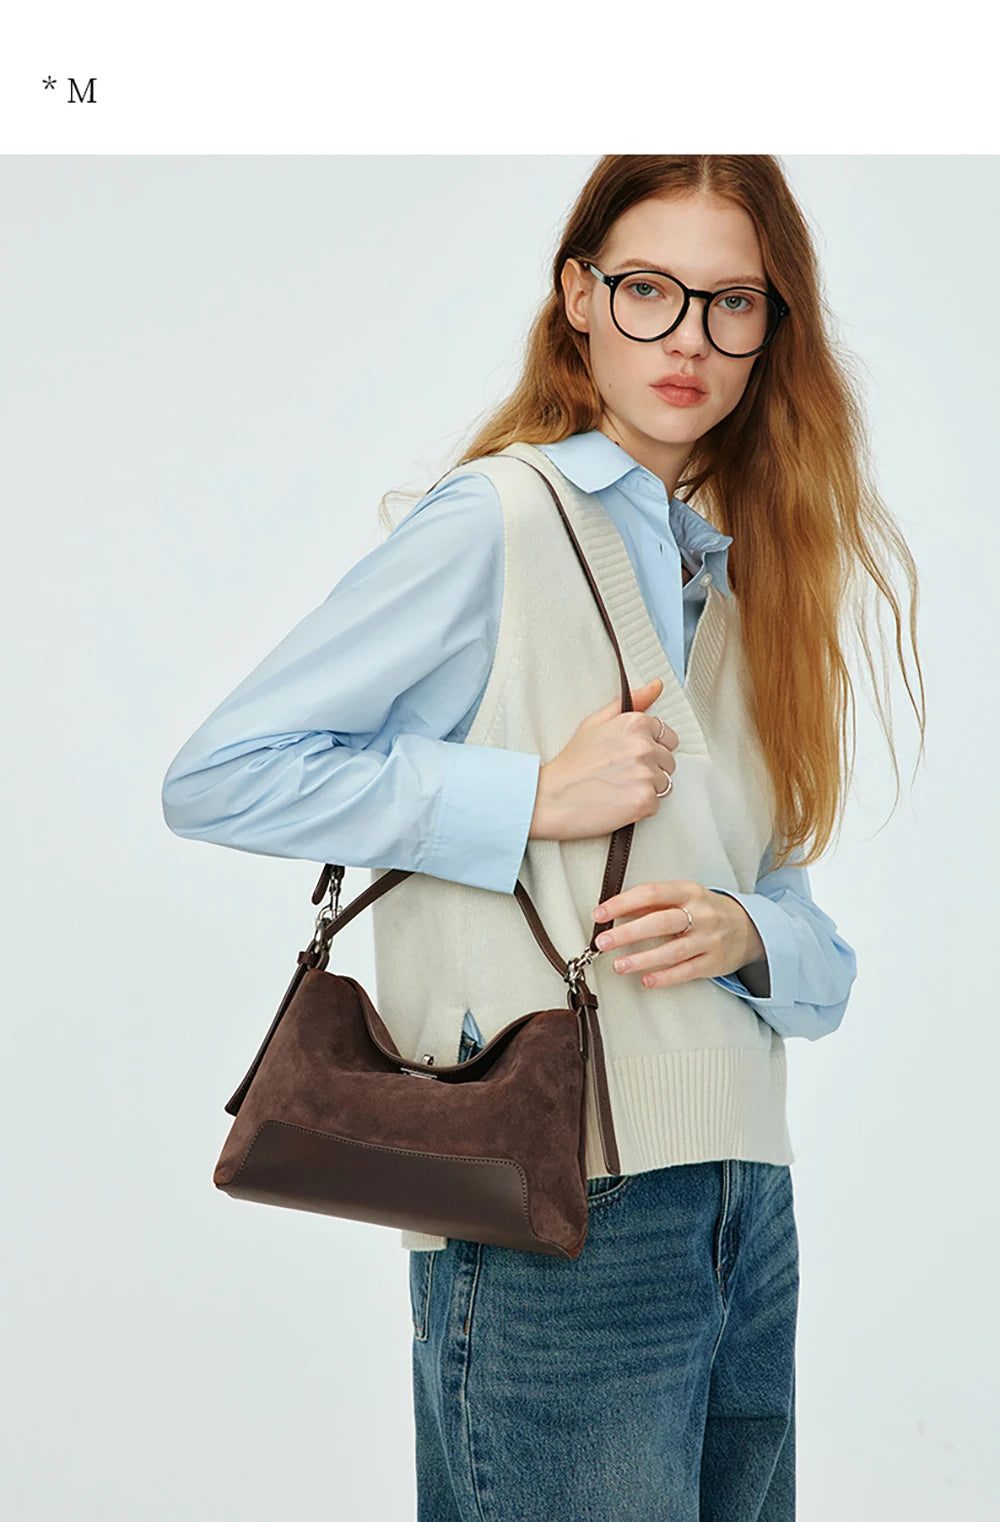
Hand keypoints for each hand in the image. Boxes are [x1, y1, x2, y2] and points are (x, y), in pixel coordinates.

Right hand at [529, 677, 677, 841]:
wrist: (550, 798)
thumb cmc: (570, 764)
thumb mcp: (595, 723)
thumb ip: (631, 703)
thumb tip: (656, 686)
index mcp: (635, 724)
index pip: (667, 737)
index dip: (649, 749)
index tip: (629, 757)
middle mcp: (644, 746)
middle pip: (668, 762)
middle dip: (649, 769)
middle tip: (619, 774)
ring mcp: (646, 774)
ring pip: (664, 784)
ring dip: (645, 789)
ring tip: (617, 788)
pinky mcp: (645, 800)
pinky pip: (655, 805)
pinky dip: (639, 807)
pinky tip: (618, 802)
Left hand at [591, 880, 766, 988]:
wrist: (749, 928)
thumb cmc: (705, 910)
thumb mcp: (683, 896)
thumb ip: (653, 902)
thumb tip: (614, 909)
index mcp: (689, 891)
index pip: (651, 893)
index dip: (622, 903)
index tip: (599, 914)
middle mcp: (701, 913)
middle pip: (660, 922)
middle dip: (628, 933)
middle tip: (603, 942)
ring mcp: (709, 939)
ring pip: (673, 951)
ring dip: (642, 959)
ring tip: (618, 965)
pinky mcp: (714, 963)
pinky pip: (687, 971)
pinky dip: (665, 977)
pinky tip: (646, 980)